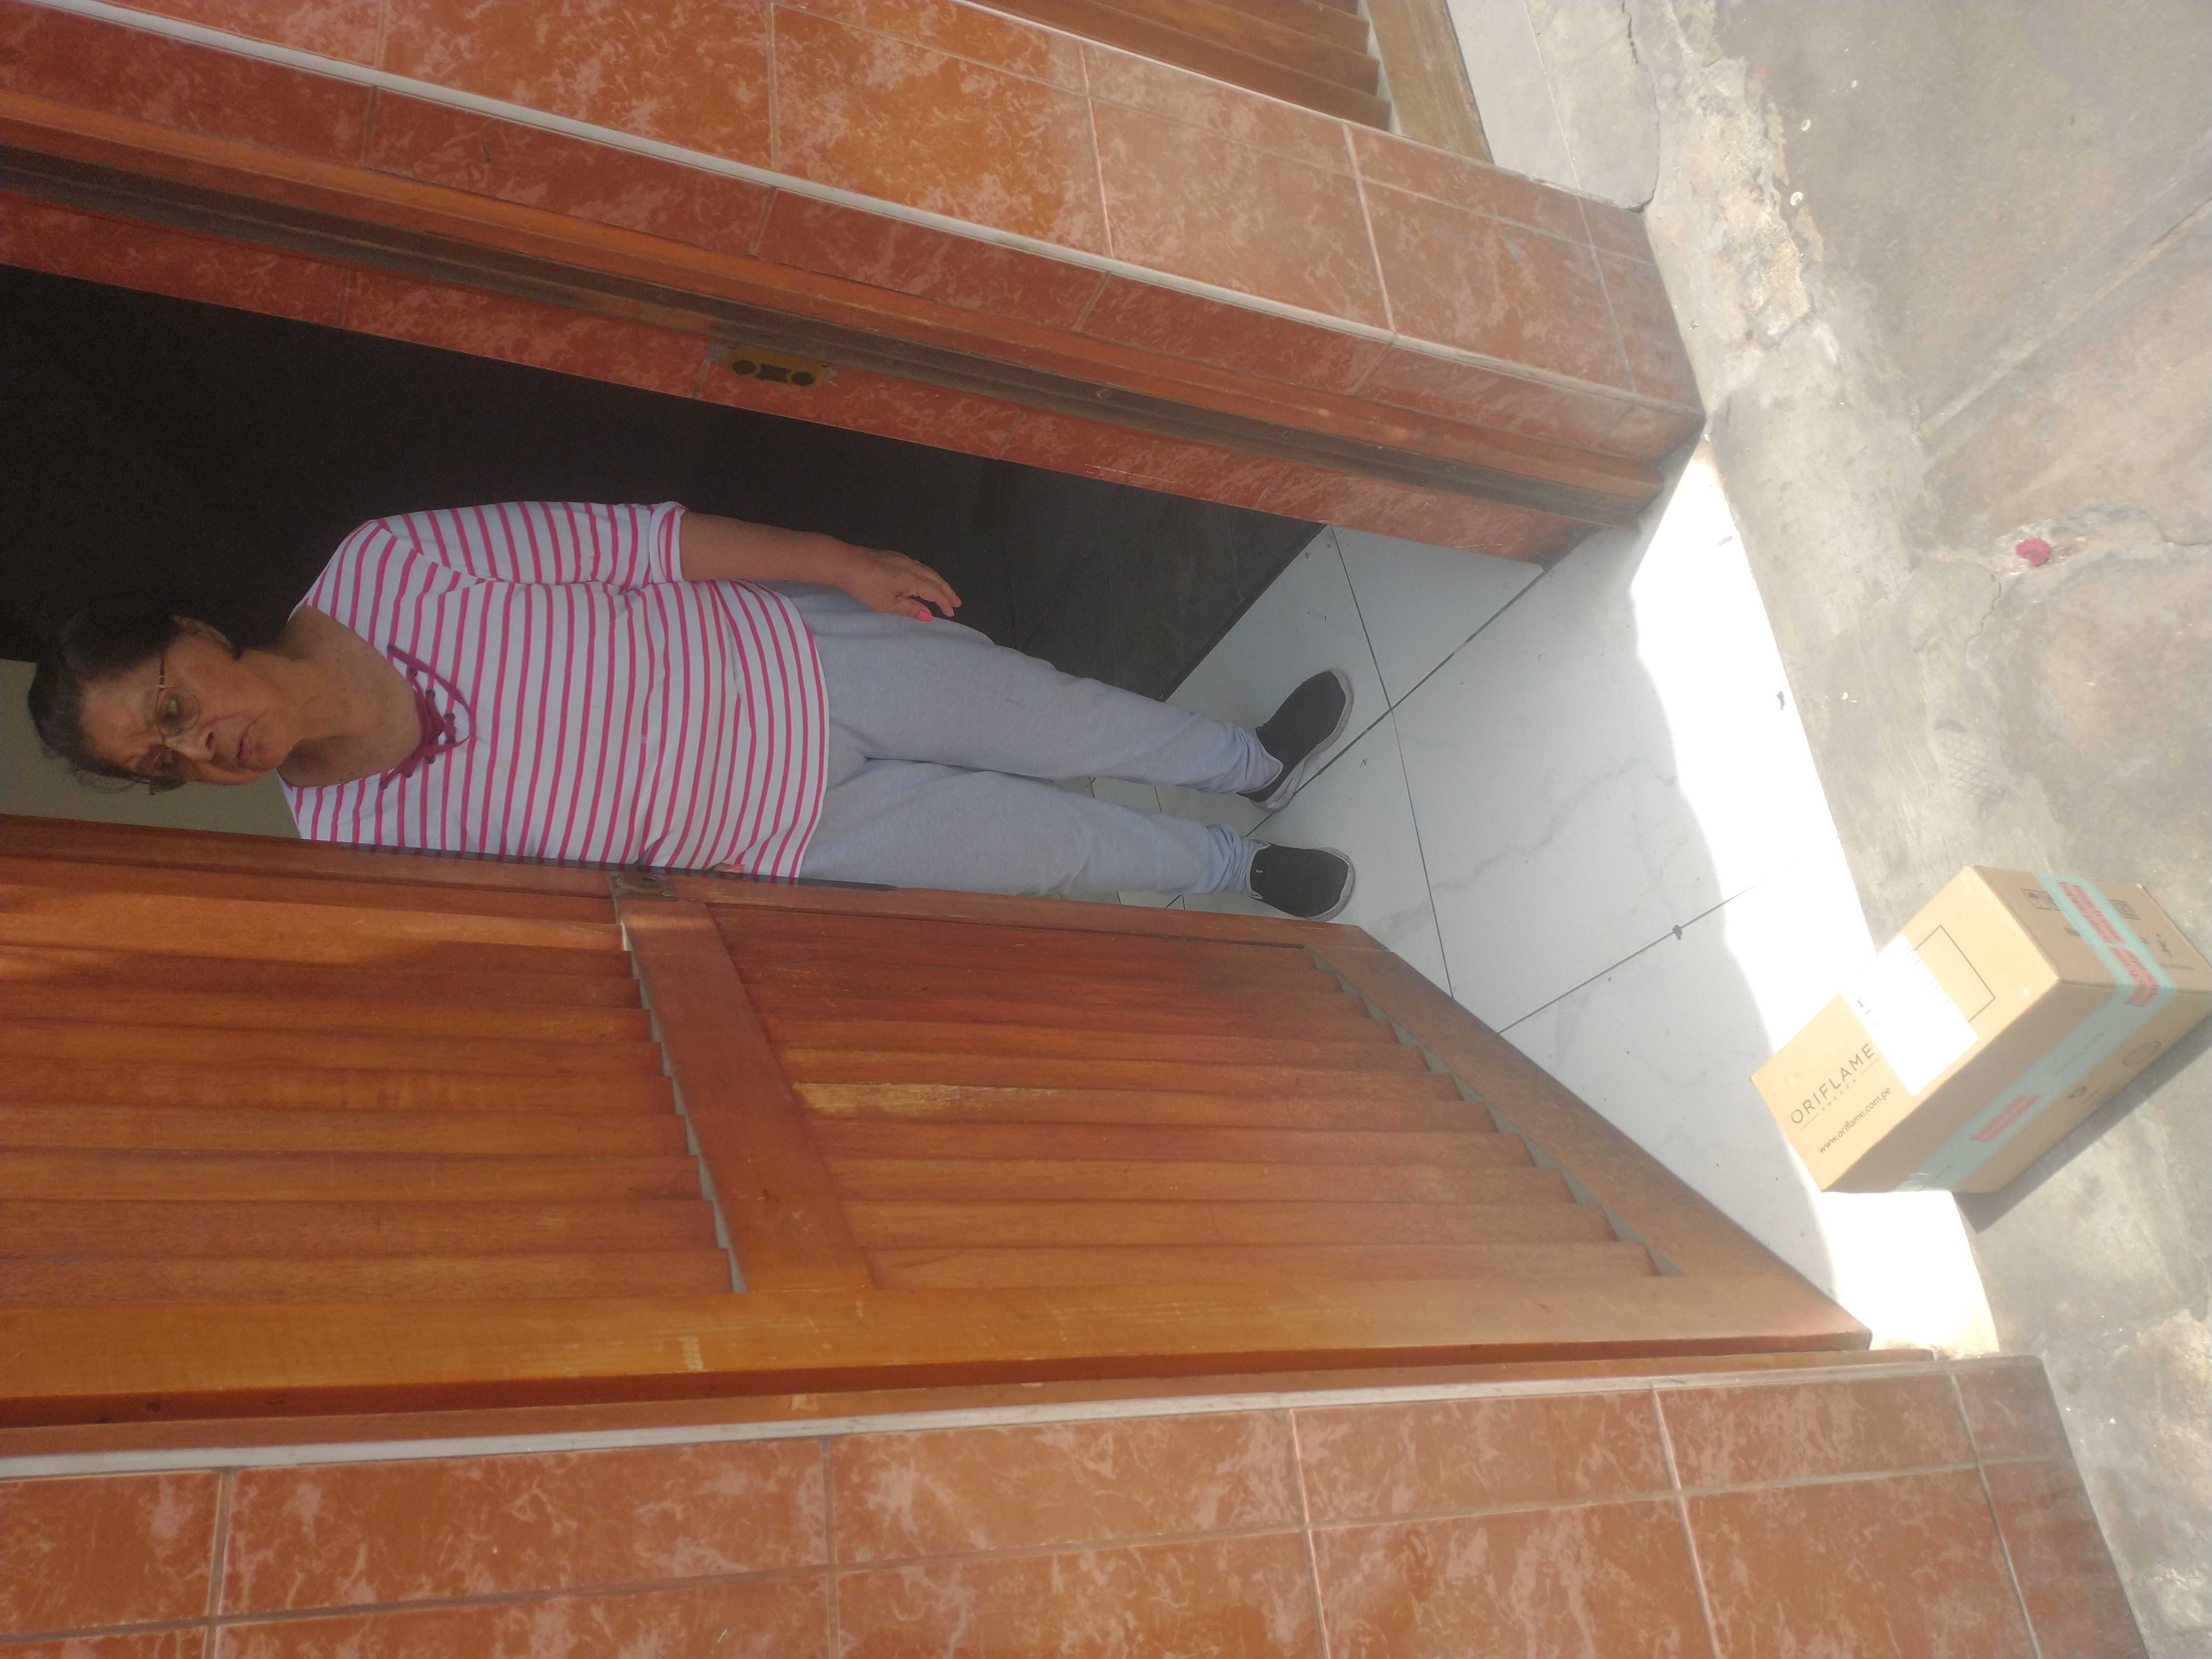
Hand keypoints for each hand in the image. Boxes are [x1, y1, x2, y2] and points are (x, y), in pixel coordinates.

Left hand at [835, 544, 962, 621]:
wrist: (846, 563)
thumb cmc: (865, 586)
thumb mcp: (887, 603)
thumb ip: (909, 609)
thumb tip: (928, 615)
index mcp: (912, 580)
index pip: (935, 592)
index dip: (945, 603)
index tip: (951, 613)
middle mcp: (912, 567)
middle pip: (936, 580)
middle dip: (948, 592)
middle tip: (957, 602)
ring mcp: (904, 559)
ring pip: (929, 571)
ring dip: (940, 583)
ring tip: (946, 592)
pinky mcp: (896, 556)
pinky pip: (920, 566)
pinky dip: (930, 575)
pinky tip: (926, 579)